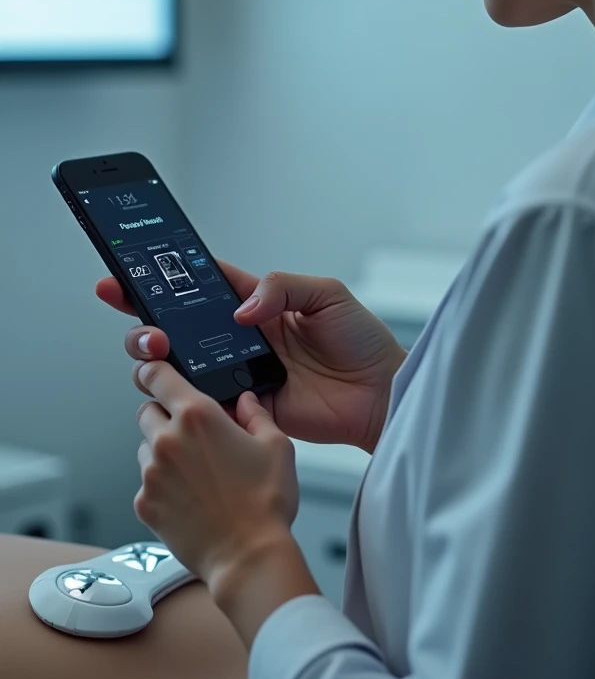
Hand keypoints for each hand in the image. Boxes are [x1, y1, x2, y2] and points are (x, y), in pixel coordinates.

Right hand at [97, 262, 406, 452]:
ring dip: (155, 355)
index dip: (164, 277)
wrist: (380, 395)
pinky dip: (181, 395)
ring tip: (156, 348)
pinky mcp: (244, 408)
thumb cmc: (361, 342)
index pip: (201, 284)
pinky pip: (202, 402)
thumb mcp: (327, 294)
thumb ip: (281, 288)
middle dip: (146, 317)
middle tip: (139, 318)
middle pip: (177, 324)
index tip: (131, 270)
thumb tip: (241, 310)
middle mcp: (240, 338)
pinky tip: (176, 386)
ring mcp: (239, 373)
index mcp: (257, 303)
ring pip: (179, 363)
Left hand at [132, 356, 298, 592]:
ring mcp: (151, 473)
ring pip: (146, 447)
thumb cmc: (265, 503)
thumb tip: (245, 401)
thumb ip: (257, 414)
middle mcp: (168, 439)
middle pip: (147, 411)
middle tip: (194, 434)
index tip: (157, 373)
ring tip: (197, 472)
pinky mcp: (145, 504)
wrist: (248, 558)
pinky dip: (163, 485)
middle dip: (166, 416)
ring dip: (163, 451)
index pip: (157, 376)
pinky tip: (191, 497)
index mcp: (198, 416)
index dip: (155, 371)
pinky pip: (146, 483)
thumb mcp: (278, 446)